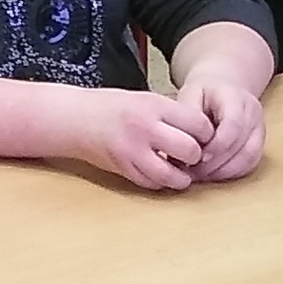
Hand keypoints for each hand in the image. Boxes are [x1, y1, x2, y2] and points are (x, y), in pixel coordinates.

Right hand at [69, 88, 218, 191]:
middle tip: (193, 154)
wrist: (76, 119)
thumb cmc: (112, 107)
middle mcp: (145, 128)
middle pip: (190, 150)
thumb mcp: (146, 99)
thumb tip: (202, 133)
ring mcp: (133, 152)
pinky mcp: (124, 169)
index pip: (198, 124)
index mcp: (154, 106)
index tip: (203, 136)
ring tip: (181, 170)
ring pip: (172, 175)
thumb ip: (172, 115)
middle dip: (197, 155)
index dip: (206, 133)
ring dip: (182, 176)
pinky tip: (161, 173)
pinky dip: (161, 182)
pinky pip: (152, 184)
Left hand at [180, 77, 267, 182]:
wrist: (224, 90)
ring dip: (223, 171)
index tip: (197, 157)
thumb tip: (187, 142)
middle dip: (216, 163)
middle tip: (193, 171)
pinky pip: (250, 164)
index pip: (233, 125)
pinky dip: (231, 173)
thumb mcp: (190, 95)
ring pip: (249, 158)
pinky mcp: (260, 144)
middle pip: (242, 145)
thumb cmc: (203, 94)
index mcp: (236, 97)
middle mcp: (253, 113)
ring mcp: (260, 129)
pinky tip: (212, 174)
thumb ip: (188, 116)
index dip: (216, 146)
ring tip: (201, 174)